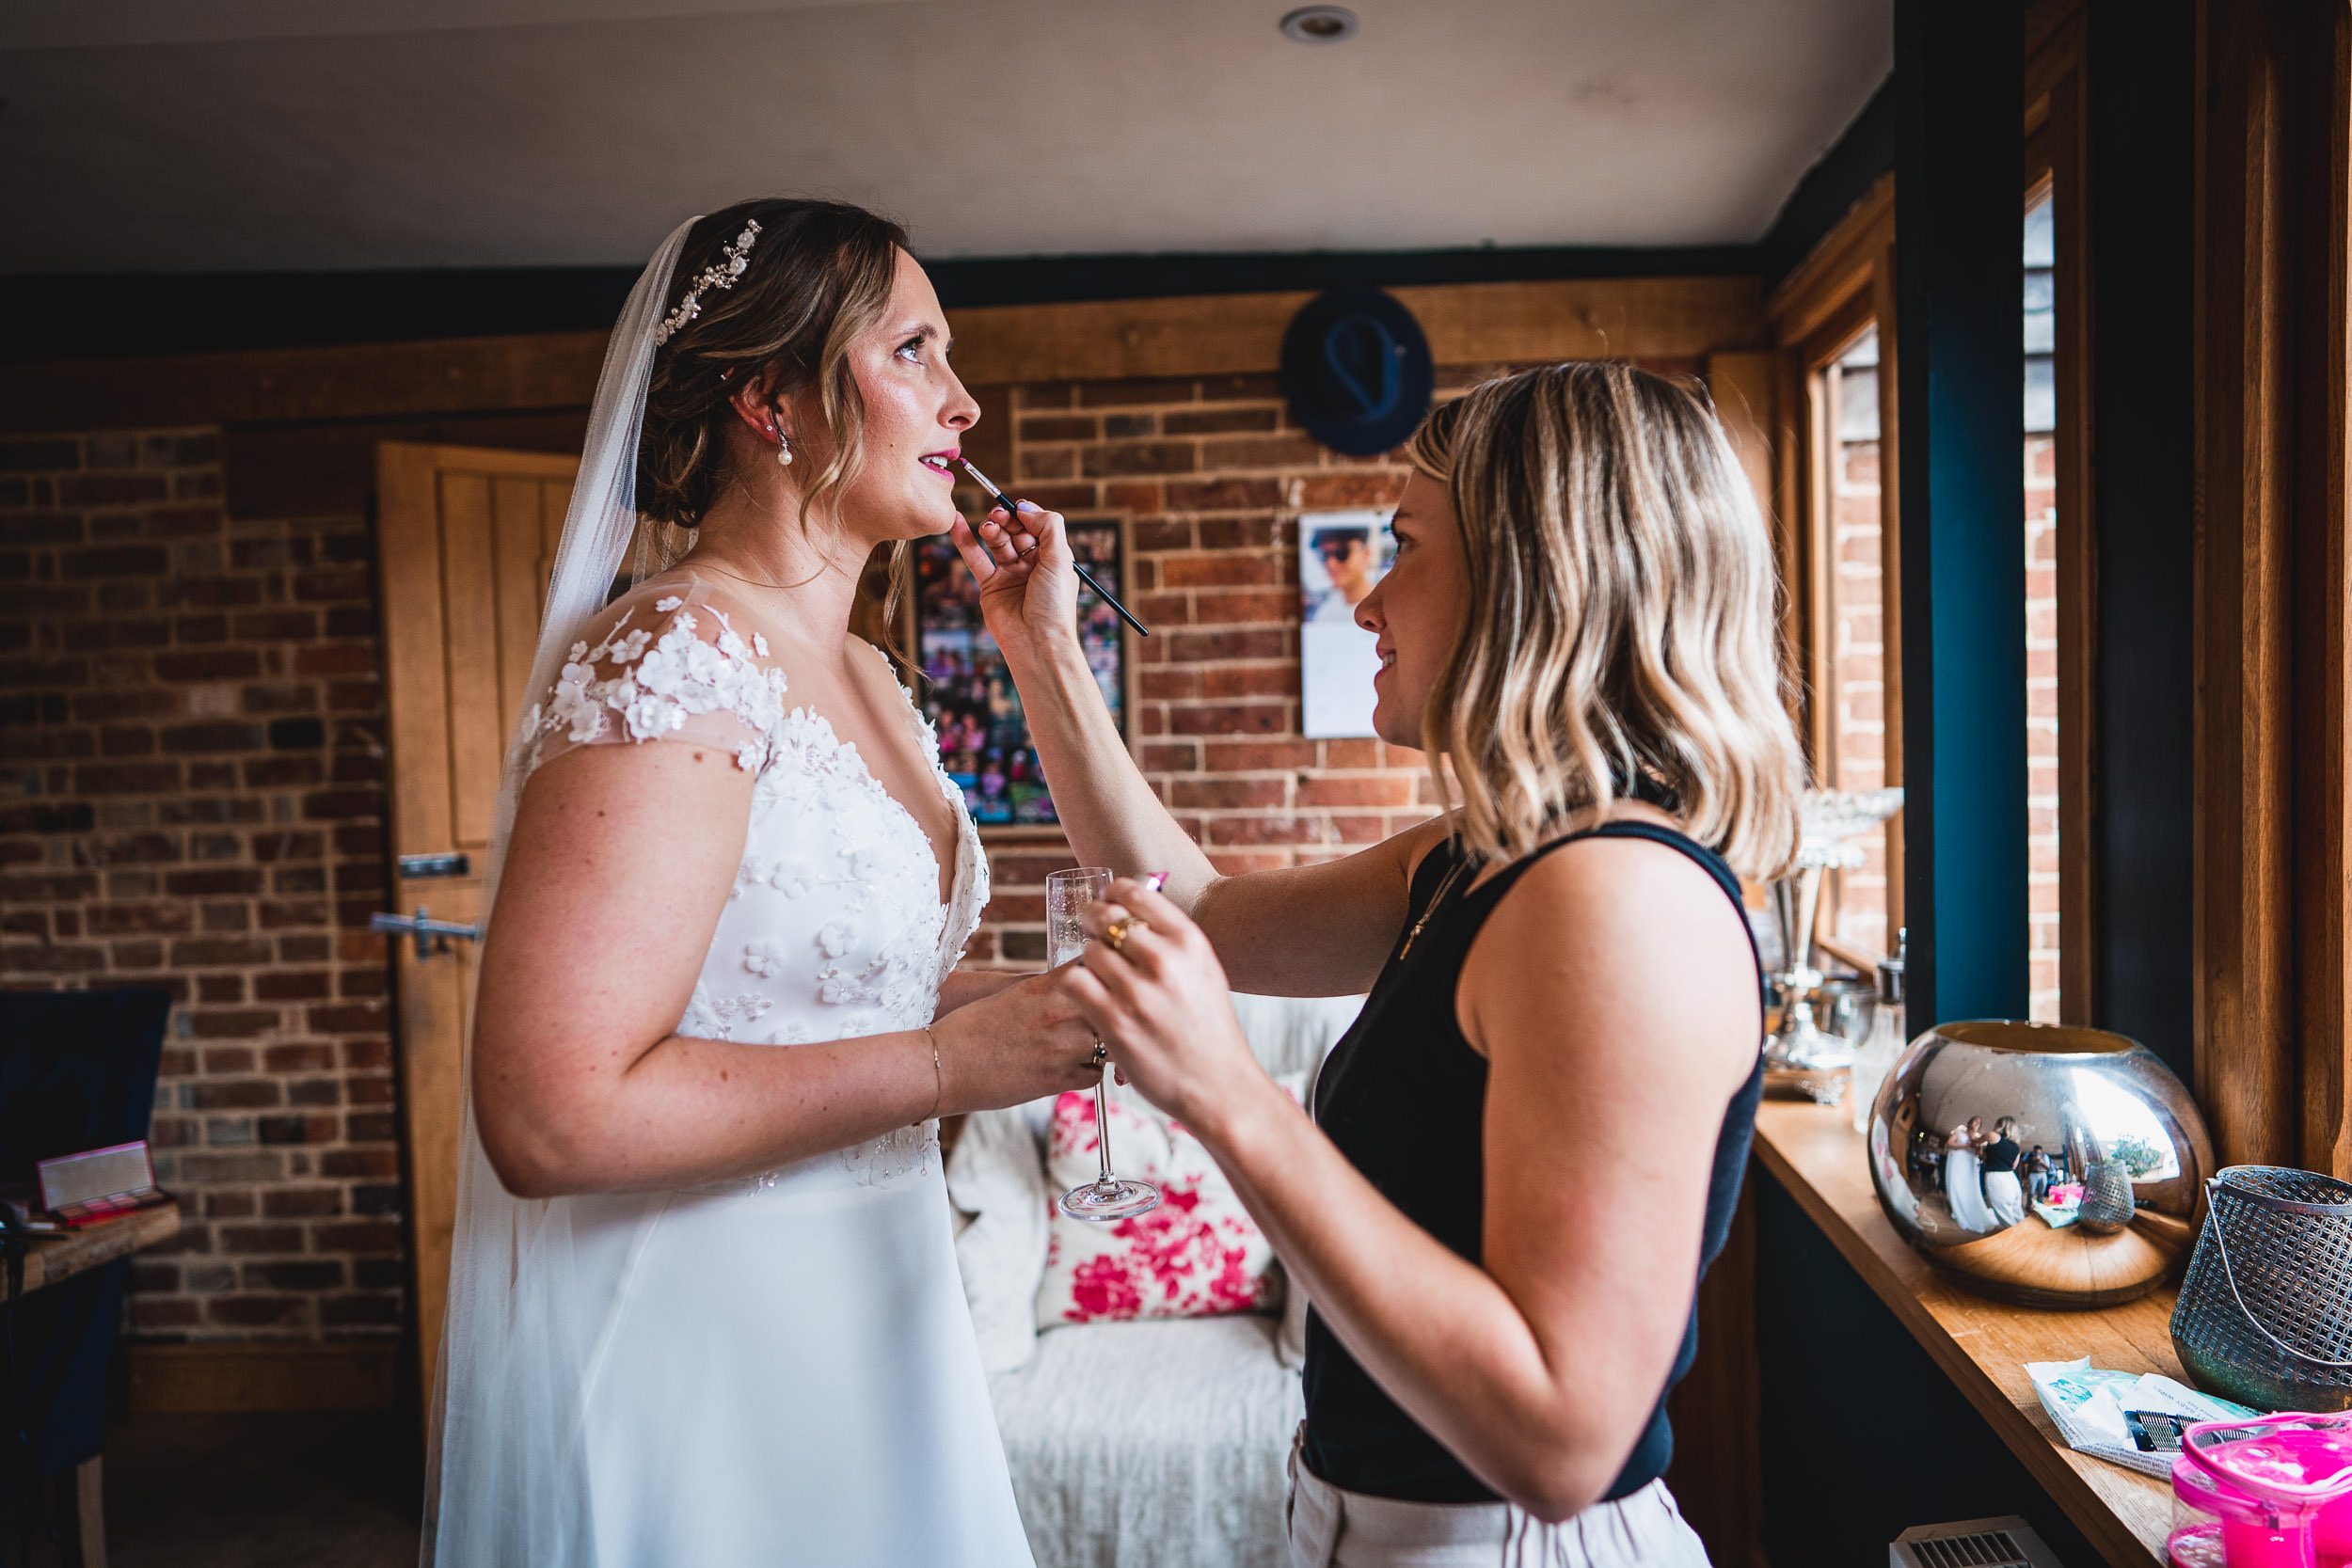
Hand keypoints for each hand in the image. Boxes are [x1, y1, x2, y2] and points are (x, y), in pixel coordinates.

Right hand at [932, 969, 1103, 1112]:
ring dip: (1105, 1044)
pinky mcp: (1058, 1080)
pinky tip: (1073, 1067)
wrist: (944, 1065)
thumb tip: (1083, 983)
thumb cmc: (973, 1027)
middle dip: (1113, 1011)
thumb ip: (1052, 987)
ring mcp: (1062, 1048)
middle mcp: (1060, 1012)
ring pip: (1111, 1042)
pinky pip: (1095, 1075)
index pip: (1099, 969)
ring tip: (1091, 1046)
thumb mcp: (1014, 993)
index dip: (1108, 975)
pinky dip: (1089, 1071)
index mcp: (1047, 985)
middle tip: (1109, 1018)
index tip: (1109, 982)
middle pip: (1114, 1004)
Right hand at [947, 501, 1080, 664]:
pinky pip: (976, 559)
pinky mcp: (990, 586)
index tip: (1018, 508)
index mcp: (1053, 558)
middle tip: (999, 515)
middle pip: (1016, 531)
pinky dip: (965, 540)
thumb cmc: (1054, 605)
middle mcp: (1032, 566)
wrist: (1037, 643)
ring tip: (989, 527)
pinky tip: (957, 522)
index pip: (1038, 526)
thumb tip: (1026, 507)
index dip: (1027, 515)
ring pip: (997, 543)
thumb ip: (1048, 526)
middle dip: (1008, 520)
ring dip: (992, 530)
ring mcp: (1010, 576)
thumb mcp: (1061, 559)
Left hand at [1056, 877, 1270, 1134]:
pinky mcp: (1115, 1022)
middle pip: (1106, 920)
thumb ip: (1172, 940)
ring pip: (1088, 951)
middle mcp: (1164, 961)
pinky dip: (1076, 986)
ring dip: (1088, 962)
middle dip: (1093, 923)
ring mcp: (1138, 992)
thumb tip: (1132, 910)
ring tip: (1099, 978)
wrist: (1220, 1085)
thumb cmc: (1210, 1029)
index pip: (1134, 893)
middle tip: (1090, 934)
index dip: (1112, 895)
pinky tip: (1087, 997)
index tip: (1106, 904)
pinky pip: (1075, 983)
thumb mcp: (1205, 971)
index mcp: (1189, 942)